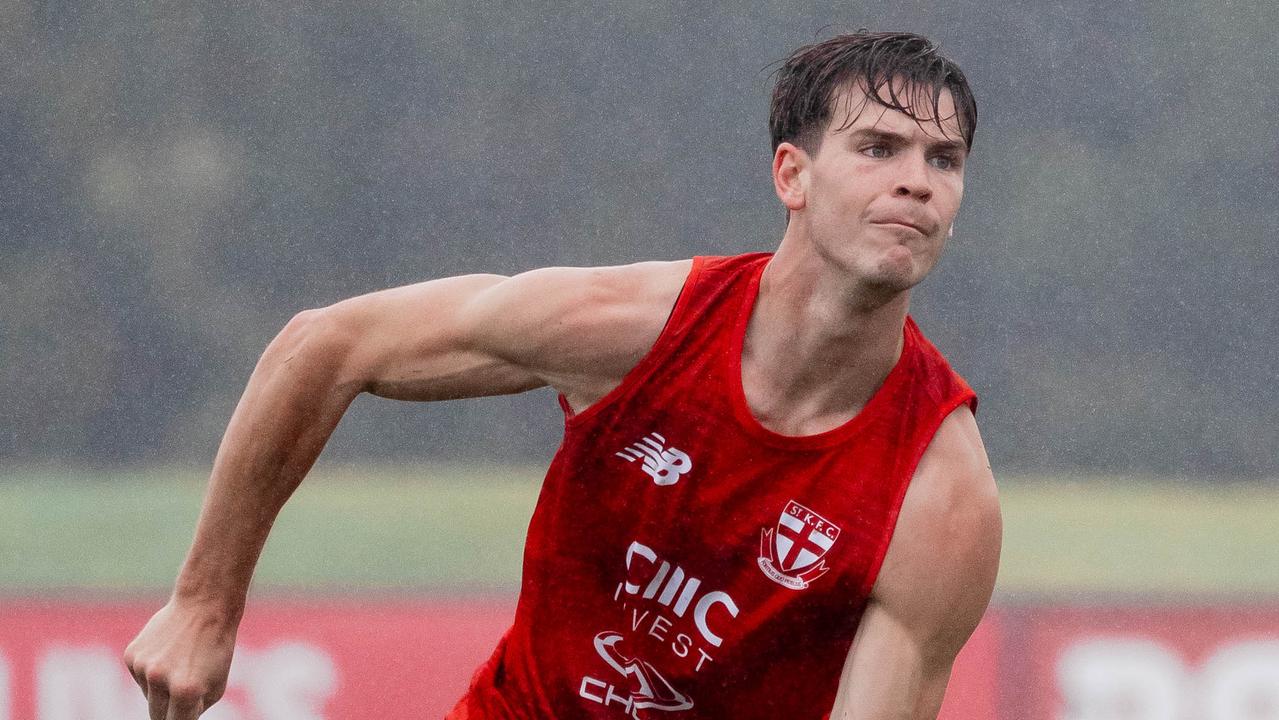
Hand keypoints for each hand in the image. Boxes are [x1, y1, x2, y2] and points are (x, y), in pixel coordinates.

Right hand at [123, 597, 238, 719]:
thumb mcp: (215, 686)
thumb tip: (175, 719)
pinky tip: (167, 652)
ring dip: (161, 688)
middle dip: (169, 710)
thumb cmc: (215, 649)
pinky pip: (140, 677)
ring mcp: (143, 666)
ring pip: (148, 696)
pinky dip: (151, 671)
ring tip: (180, 662)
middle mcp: (160, 679)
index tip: (181, 716)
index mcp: (186, 690)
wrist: (203, 606)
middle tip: (183, 690)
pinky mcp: (131, 655)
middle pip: (156, 716)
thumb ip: (193, 710)